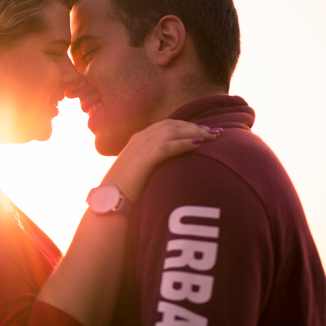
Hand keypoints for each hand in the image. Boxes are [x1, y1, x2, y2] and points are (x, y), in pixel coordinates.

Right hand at [104, 120, 220, 201]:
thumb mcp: (137, 169)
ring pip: (173, 132)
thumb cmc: (124, 189)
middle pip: (173, 125)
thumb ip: (151, 160)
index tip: (203, 130)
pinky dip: (184, 144)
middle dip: (195, 127)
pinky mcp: (144, 158)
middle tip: (214, 132)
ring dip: (194, 133)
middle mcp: (140, 138)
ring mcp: (141, 147)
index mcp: (138, 139)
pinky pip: (168, 147)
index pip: (166, 125)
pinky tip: (198, 145)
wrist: (110, 199)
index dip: (186, 126)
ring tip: (211, 138)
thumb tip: (168, 163)